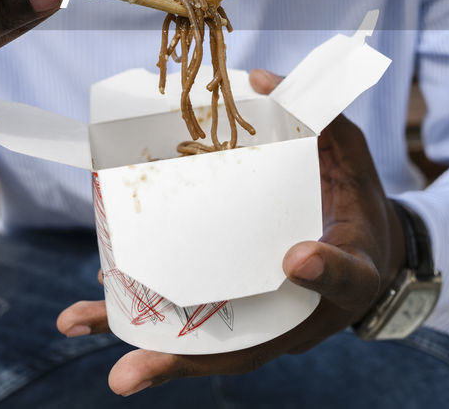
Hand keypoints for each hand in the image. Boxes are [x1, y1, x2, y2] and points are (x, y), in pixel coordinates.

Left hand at [56, 68, 406, 395]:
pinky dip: (145, 325)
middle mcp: (303, 314)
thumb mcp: (357, 164)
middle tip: (126, 370)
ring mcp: (269, 325)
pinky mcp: (245, 319)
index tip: (299, 258)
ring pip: (205, 351)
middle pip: (245, 349)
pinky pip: (195, 331)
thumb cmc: (358, 209)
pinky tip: (95, 305)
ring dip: (141, 349)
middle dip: (181, 360)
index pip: (342, 276)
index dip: (322, 270)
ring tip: (77, 325)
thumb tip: (259, 78)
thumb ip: (321, 121)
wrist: (371, 262)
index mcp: (352, 274)